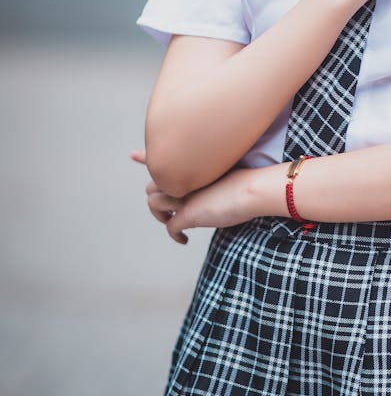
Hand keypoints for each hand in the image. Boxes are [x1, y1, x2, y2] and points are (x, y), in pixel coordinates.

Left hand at [132, 150, 285, 243]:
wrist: (252, 189)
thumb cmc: (247, 181)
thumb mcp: (227, 172)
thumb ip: (212, 177)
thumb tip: (213, 188)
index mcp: (190, 167)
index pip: (160, 159)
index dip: (145, 157)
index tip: (133, 155)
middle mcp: (182, 178)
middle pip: (152, 185)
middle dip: (156, 196)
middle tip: (169, 209)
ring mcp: (183, 196)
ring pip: (153, 204)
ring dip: (160, 215)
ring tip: (171, 222)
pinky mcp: (188, 214)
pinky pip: (170, 227)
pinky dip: (175, 236)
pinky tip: (184, 240)